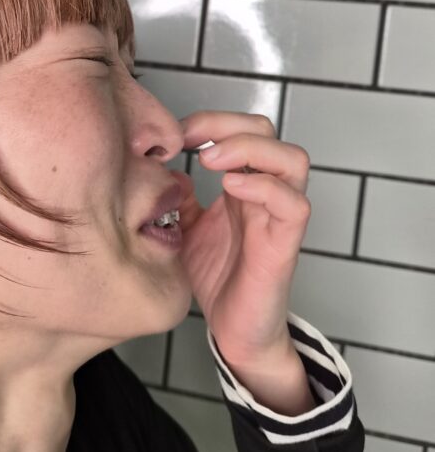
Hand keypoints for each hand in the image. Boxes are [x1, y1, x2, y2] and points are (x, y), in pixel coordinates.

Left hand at [177, 110, 311, 370]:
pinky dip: (264, 186)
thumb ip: (176, 197)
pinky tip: (231, 188)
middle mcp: (264, 192)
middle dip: (228, 124)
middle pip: (267, 130)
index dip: (208, 120)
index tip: (173, 135)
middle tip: (192, 141)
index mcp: (241, 183)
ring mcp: (278, 216)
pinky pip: (293, 204)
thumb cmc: (215, 278)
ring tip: (211, 160)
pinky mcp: (285, 244)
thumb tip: (158, 168)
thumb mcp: (183, 228)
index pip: (239, 127)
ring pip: (292, 159)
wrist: (234, 331)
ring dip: (249, 148)